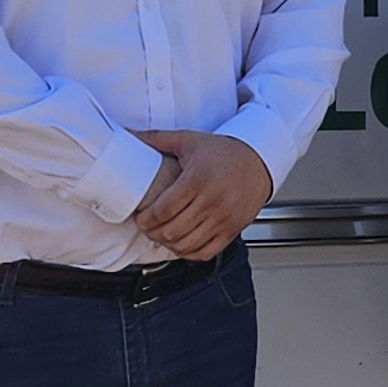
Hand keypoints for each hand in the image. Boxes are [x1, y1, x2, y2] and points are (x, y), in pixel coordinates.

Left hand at [134, 129, 272, 260]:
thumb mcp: (189, 140)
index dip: (145, 219)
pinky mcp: (232, 230)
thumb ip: (156, 139)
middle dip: (153, 232)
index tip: (140, 217)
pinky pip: (206, 252)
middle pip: (172, 231)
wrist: (259, 161)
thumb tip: (128, 134)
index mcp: (197, 179)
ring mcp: (223, 218)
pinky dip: (189, 252)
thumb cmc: (224, 152)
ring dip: (168, 244)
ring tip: (161, 234)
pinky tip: (181, 243)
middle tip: (147, 227)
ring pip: (186, 245)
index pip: (163, 210)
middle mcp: (211, 201)